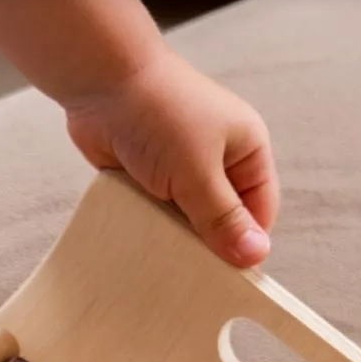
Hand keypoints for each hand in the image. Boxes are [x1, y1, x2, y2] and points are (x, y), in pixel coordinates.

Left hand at [63, 50, 279, 267]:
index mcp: (246, 151)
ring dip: (174, 238)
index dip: (246, 243)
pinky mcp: (148, 179)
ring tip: (163, 259)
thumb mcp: (197, 171)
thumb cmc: (159, 115)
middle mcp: (218, 162)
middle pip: (223, 221)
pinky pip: (156, 216)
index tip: (228, 278)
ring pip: (187, 222)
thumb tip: (255, 255)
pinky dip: (149, 228)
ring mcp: (180, 171)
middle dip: (208, 245)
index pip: (259, 211)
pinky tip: (141, 245)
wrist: (100, 83)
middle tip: (191, 274)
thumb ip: (223, 217)